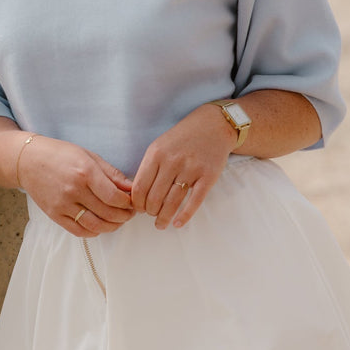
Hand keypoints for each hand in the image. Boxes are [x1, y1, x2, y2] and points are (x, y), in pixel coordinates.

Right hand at [18, 135, 134, 236]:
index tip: (132, 202)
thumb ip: (111, 173)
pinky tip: (99, 225)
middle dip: (124, 216)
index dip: (128, 203)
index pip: (114, 197)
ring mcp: (63, 204)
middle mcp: (74, 190)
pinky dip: (94, 232)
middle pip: (108, 213)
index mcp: (85, 172)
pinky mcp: (55, 215)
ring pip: (95, 226)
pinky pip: (79, 231)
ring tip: (117, 221)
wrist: (28, 160)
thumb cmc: (59, 154)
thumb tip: (131, 187)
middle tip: (129, 213)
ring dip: (112, 227)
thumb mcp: (88, 156)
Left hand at [131, 104, 236, 229]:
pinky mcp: (208, 176)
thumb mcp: (160, 146)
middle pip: (154, 197)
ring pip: (172, 202)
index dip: (136, 203)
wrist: (212, 125)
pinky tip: (177, 224)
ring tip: (160, 224)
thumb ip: (149, 167)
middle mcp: (172, 161)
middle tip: (151, 216)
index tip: (137, 209)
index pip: (140, 187)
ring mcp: (191, 169)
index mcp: (156, 153)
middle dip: (150, 212)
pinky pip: (194, 201)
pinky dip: (184, 216)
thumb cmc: (181, 139)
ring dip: (164, 218)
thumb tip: (137, 194)